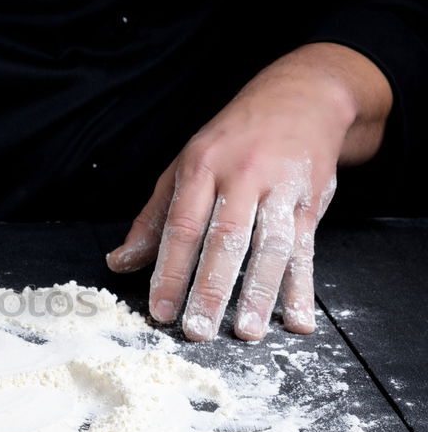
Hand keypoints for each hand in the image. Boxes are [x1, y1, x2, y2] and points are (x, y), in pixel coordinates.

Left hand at [106, 43, 391, 340]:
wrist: (301, 98)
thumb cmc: (232, 140)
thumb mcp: (184, 167)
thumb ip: (153, 219)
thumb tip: (118, 263)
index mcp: (202, 167)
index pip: (182, 226)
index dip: (170, 271)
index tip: (160, 311)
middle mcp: (243, 177)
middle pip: (226, 239)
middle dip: (210, 289)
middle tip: (198, 330)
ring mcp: (281, 189)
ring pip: (270, 247)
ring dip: (258, 294)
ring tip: (246, 332)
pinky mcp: (312, 202)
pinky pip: (306, 250)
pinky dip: (302, 288)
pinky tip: (298, 321)